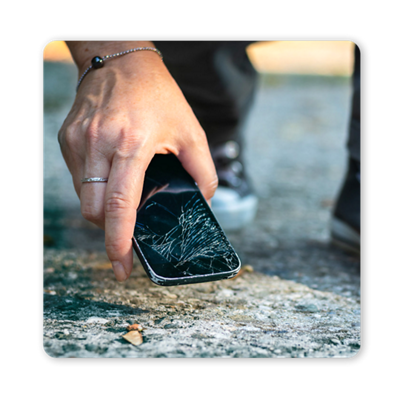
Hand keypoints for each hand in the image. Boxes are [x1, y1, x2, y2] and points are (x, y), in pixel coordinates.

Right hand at [58, 44, 217, 281]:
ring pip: (83, 197)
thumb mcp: (191, 130)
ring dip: (102, 209)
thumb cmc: (159, 95)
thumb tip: (204, 201)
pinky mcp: (68, 138)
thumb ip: (203, 170)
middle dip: (109, 230)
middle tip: (126, 234)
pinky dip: (94, 189)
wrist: (122, 61)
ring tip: (122, 200)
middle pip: (94, 210)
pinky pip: (78, 178)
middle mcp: (99, 144)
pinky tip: (111, 178)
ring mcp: (79, 141)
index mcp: (132, 145)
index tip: (121, 264)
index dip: (119, 241)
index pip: (119, 205)